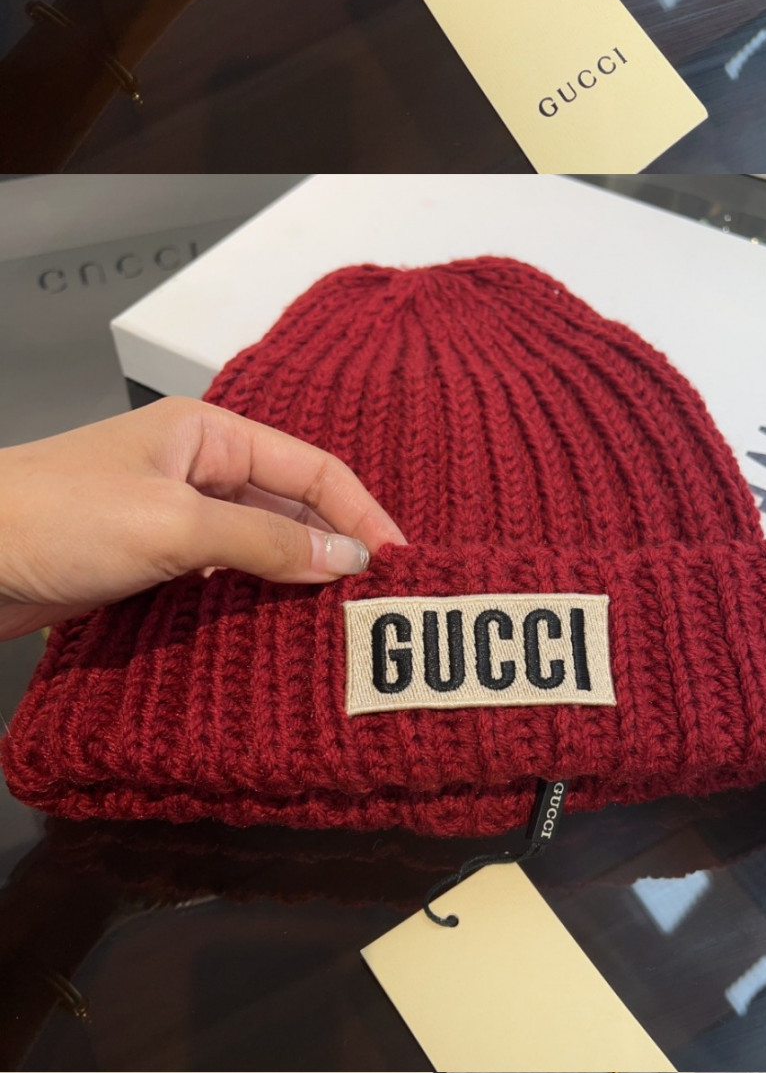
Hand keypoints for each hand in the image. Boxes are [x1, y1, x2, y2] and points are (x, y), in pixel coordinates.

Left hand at [0, 401, 404, 620]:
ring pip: (252, 550)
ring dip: (291, 586)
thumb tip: (345, 561)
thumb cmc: (59, 518)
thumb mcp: (174, 525)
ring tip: (336, 631)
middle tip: (376, 609)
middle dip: (332, 554)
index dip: (360, 514)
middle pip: (287, 510)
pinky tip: (271, 639)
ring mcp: (167, 518)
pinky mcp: (144, 564)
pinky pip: (215, 581)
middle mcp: (193, 469)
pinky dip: (247, 606)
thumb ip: (264, 544)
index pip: (311, 468)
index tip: (399, 565)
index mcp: (206, 433)